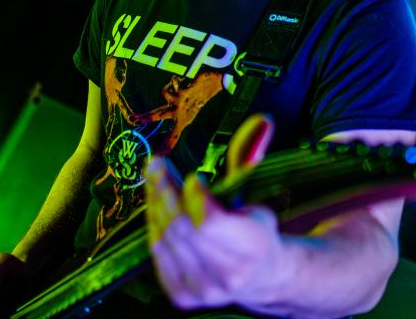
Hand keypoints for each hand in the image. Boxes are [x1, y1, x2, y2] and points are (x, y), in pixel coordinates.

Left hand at [145, 113, 289, 310]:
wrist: (261, 277)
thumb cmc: (256, 231)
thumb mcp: (257, 193)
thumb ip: (251, 160)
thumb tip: (262, 118)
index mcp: (254, 247)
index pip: (209, 222)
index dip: (194, 196)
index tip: (193, 177)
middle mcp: (229, 274)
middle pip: (182, 228)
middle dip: (165, 191)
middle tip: (158, 164)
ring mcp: (205, 290)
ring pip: (165, 240)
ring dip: (155, 205)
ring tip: (154, 180)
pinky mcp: (184, 297)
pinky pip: (157, 255)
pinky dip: (153, 228)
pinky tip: (156, 207)